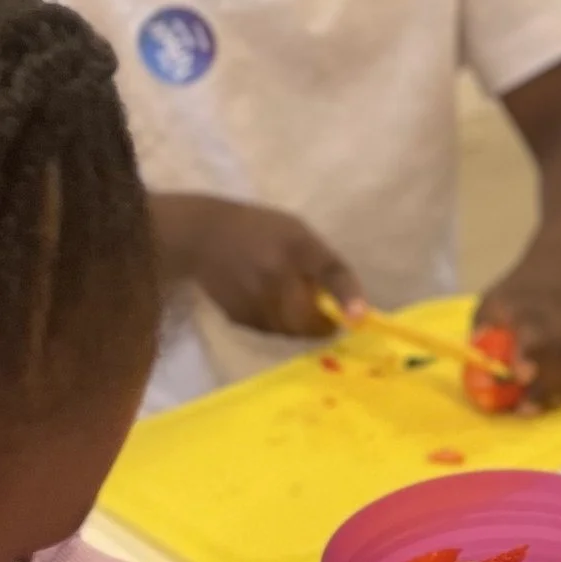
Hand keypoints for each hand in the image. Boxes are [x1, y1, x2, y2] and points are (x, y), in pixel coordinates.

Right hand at [153, 193, 360, 337]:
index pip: (329, 270)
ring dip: (299, 325)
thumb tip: (342, 303)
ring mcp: (254, 297)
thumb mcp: (295, 231)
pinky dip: (277, 324)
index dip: (346, 295)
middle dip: (323, 323)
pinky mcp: (239, 315)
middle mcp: (276, 273)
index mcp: (297, 245)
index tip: (358, 319)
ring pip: (291, 330)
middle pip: (310, 318)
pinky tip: (264, 301)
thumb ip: (319, 262)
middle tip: (326, 317)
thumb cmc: (260, 230)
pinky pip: (270, 331)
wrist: (202, 236)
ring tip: (287, 302)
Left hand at [473, 254, 560, 408]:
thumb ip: (483, 330)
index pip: (533, 335)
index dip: (528, 356)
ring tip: (543, 398)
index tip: (520, 375)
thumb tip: (476, 363)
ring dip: (560, 393)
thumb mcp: (493, 301)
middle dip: (543, 390)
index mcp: (531, 312)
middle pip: (559, 363)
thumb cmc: (523, 294)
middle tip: (526, 409)